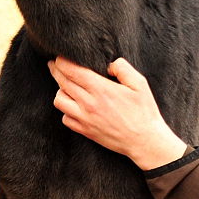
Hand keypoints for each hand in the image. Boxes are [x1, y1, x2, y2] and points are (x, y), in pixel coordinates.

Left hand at [48, 56, 189, 170]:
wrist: (144, 141)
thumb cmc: (144, 112)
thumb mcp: (139, 83)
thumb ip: (122, 68)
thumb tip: (107, 65)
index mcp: (101, 89)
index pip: (72, 71)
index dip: (62, 62)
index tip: (60, 57)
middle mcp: (89, 104)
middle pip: (62, 83)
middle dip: (56, 70)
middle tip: (54, 64)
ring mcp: (85, 119)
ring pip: (59, 100)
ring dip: (60, 90)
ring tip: (65, 85)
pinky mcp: (85, 131)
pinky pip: (65, 118)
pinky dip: (66, 110)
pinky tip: (73, 105)